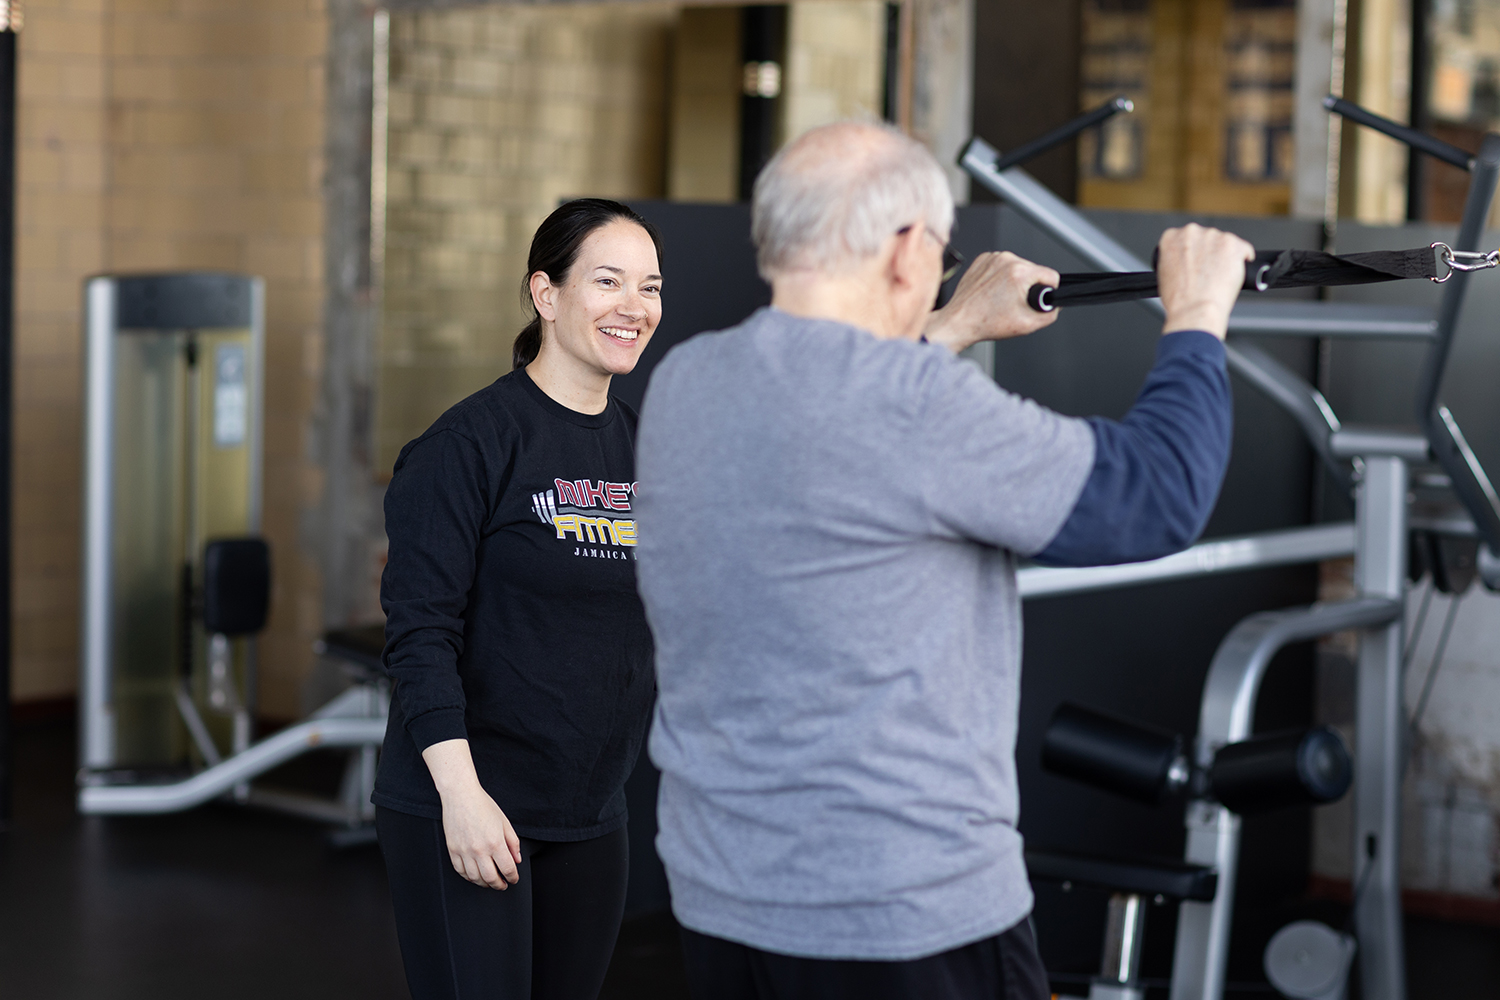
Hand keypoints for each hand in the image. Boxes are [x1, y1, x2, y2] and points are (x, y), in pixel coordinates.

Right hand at [422, 739, 522, 889]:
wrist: (461, 796)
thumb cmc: (483, 805)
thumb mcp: (504, 822)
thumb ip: (513, 843)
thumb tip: (517, 860)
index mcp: (495, 842)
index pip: (507, 868)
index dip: (513, 877)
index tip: (514, 879)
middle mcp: (479, 850)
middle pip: (491, 878)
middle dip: (500, 885)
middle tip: (503, 885)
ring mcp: (464, 851)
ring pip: (475, 878)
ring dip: (484, 884)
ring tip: (490, 882)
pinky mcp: (453, 850)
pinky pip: (461, 871)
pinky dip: (469, 877)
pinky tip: (475, 876)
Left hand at [922, 251, 1060, 352]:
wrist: (960, 321)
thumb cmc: (986, 322)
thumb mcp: (1028, 324)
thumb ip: (1050, 314)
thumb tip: (1055, 304)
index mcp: (1019, 273)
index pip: (1051, 275)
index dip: (1050, 290)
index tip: (1040, 299)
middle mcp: (1006, 260)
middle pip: (1034, 271)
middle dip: (1029, 286)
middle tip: (1014, 303)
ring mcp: (993, 258)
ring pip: (1018, 267)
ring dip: (1015, 281)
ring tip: (1001, 298)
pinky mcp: (983, 259)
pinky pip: (1001, 265)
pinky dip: (1001, 277)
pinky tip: (993, 291)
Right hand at [1156, 224, 1254, 340]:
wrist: (1195, 309)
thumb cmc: (1179, 299)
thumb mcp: (1164, 274)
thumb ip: (1175, 259)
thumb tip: (1187, 261)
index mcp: (1171, 237)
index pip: (1186, 238)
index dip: (1193, 253)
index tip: (1196, 263)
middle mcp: (1192, 232)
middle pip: (1207, 239)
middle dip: (1210, 253)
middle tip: (1208, 273)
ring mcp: (1214, 237)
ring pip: (1226, 244)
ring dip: (1226, 257)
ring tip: (1219, 278)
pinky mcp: (1233, 244)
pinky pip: (1244, 249)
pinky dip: (1242, 260)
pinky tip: (1234, 273)